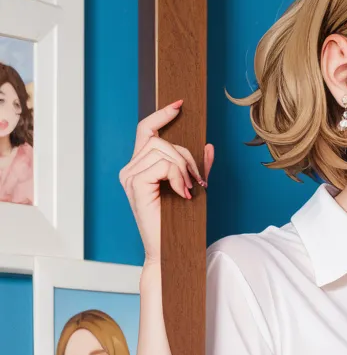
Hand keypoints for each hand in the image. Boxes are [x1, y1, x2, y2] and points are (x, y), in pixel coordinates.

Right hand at [118, 100, 213, 263]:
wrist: (170, 249)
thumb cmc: (179, 222)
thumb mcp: (192, 187)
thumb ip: (197, 168)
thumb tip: (208, 145)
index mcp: (138, 167)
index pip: (145, 130)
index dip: (161, 114)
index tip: (179, 104)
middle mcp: (129, 169)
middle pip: (159, 139)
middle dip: (185, 156)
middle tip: (197, 180)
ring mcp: (129, 176)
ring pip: (163, 150)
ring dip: (183, 168)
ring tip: (189, 189)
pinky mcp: (135, 184)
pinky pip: (163, 164)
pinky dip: (178, 176)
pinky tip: (182, 193)